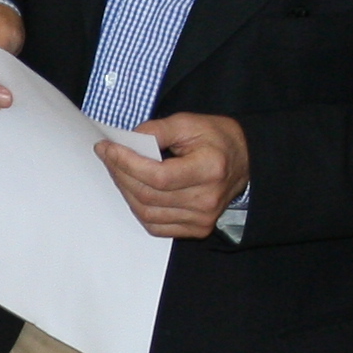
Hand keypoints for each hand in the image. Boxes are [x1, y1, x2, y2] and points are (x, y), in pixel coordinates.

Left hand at [99, 112, 248, 239]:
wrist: (245, 161)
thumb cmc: (216, 139)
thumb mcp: (189, 123)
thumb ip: (156, 130)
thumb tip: (125, 142)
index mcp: (209, 169)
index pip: (158, 176)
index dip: (127, 163)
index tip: (107, 148)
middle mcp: (207, 199)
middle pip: (148, 195)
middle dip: (120, 174)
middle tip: (108, 156)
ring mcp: (203, 218)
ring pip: (147, 213)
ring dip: (126, 191)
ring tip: (118, 171)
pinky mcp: (198, 229)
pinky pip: (156, 226)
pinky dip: (138, 209)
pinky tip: (133, 190)